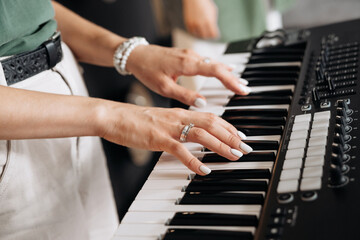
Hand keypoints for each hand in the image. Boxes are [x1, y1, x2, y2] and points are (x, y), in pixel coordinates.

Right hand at [99, 102, 251, 174]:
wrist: (114, 116)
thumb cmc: (135, 119)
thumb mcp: (161, 119)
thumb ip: (177, 125)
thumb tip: (190, 134)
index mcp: (179, 113)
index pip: (211, 117)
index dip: (228, 126)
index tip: (240, 135)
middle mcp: (178, 118)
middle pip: (212, 124)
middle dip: (232, 136)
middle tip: (246, 147)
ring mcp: (169, 128)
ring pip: (202, 135)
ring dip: (220, 146)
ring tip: (234, 155)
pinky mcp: (158, 139)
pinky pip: (180, 150)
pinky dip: (194, 160)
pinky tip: (204, 170)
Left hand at [126, 45, 250, 106]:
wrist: (136, 55)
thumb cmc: (147, 70)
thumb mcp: (164, 87)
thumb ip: (185, 95)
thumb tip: (202, 103)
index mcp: (187, 64)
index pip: (216, 71)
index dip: (230, 81)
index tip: (241, 90)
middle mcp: (191, 57)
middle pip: (219, 66)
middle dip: (233, 78)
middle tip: (245, 89)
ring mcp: (190, 55)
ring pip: (214, 63)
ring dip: (227, 73)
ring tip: (239, 84)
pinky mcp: (187, 55)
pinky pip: (207, 61)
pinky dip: (218, 68)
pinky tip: (225, 71)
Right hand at [183, 0, 218, 38]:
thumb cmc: (205, 4)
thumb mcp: (213, 11)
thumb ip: (213, 22)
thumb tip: (213, 30)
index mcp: (209, 21)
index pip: (213, 34)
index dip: (215, 35)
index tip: (215, 34)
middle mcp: (201, 24)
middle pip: (206, 36)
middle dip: (208, 36)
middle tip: (209, 34)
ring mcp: (193, 24)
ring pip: (198, 35)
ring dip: (201, 34)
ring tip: (203, 32)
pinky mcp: (188, 23)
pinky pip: (191, 32)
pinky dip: (194, 32)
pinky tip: (197, 29)